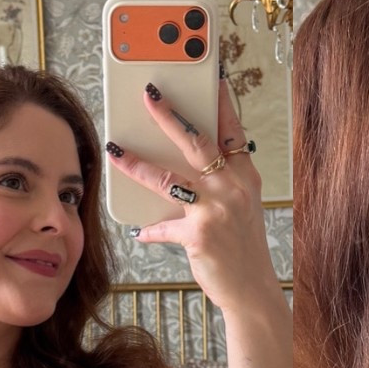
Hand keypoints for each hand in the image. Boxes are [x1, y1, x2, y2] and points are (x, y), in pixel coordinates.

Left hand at [106, 77, 277, 314]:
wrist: (252, 291)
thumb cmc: (243, 248)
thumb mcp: (241, 207)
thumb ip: (220, 183)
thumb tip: (188, 166)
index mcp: (244, 176)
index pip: (231, 130)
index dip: (219, 102)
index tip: (210, 76)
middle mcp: (232, 188)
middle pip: (197, 142)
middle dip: (170, 115)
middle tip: (149, 94)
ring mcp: (216, 210)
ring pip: (169, 177)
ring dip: (137, 163)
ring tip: (115, 149)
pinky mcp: (198, 235)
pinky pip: (163, 226)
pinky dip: (150, 229)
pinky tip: (139, 231)